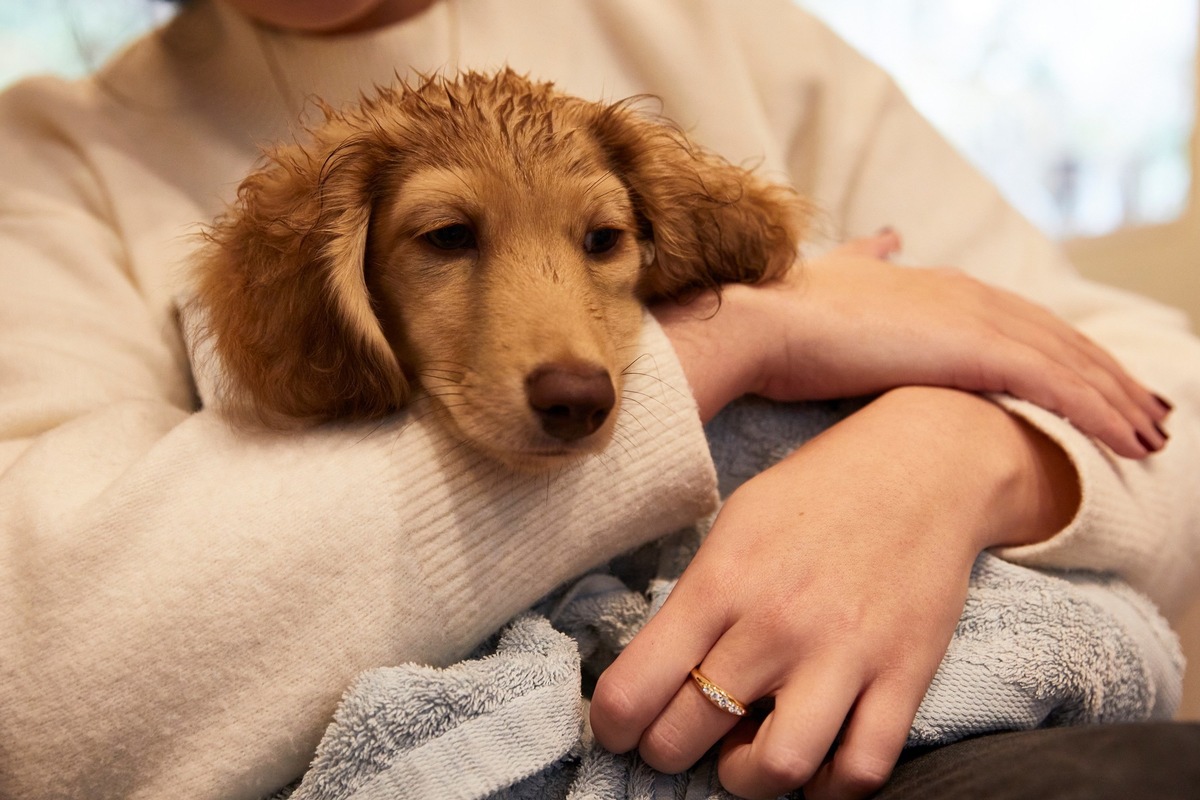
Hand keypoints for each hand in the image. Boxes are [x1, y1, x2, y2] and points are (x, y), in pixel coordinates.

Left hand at [590, 387, 1080, 799]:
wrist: (923, 466)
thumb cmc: (815, 493)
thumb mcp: (734, 524)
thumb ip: (696, 598)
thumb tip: (659, 673)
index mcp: (721, 581)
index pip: (634, 688)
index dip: (614, 725)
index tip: (620, 727)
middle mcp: (775, 624)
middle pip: (688, 736)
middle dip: (669, 753)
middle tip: (682, 737)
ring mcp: (844, 653)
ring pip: (776, 767)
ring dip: (746, 779)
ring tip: (745, 754)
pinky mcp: (905, 675)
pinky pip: (861, 769)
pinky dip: (830, 787)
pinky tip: (813, 763)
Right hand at [652, 230, 1169, 458]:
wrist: (763, 321)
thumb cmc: (788, 317)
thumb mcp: (840, 276)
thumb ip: (870, 258)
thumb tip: (886, 235)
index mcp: (939, 286)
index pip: (1021, 319)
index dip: (1063, 349)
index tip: (1094, 379)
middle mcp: (970, 295)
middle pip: (1060, 337)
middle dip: (1107, 376)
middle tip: (1149, 411)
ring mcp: (977, 318)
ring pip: (1072, 361)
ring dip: (1118, 399)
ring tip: (1153, 435)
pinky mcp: (978, 348)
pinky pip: (1059, 385)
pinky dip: (1101, 412)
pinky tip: (1127, 440)